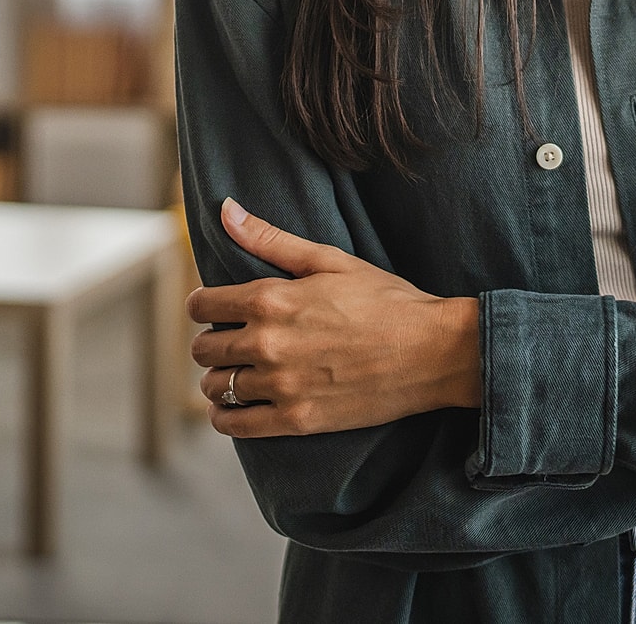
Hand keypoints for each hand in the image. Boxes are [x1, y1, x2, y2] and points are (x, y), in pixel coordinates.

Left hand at [187, 198, 479, 437]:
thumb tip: (226, 210)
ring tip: (239, 371)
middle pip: (204, 348)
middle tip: (231, 339)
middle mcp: (268, 344)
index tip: (214, 307)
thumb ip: (271, 238)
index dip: (204, 305)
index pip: (203, 305)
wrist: (432, 351)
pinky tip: (238, 405)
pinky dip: (227, 416)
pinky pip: (235, 425)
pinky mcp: (296, 421)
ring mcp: (281, 385)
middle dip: (211, 341)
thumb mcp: (330, 260)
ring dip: (220, 378)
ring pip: (216, 387)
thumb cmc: (385, 299)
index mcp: (272, 299)